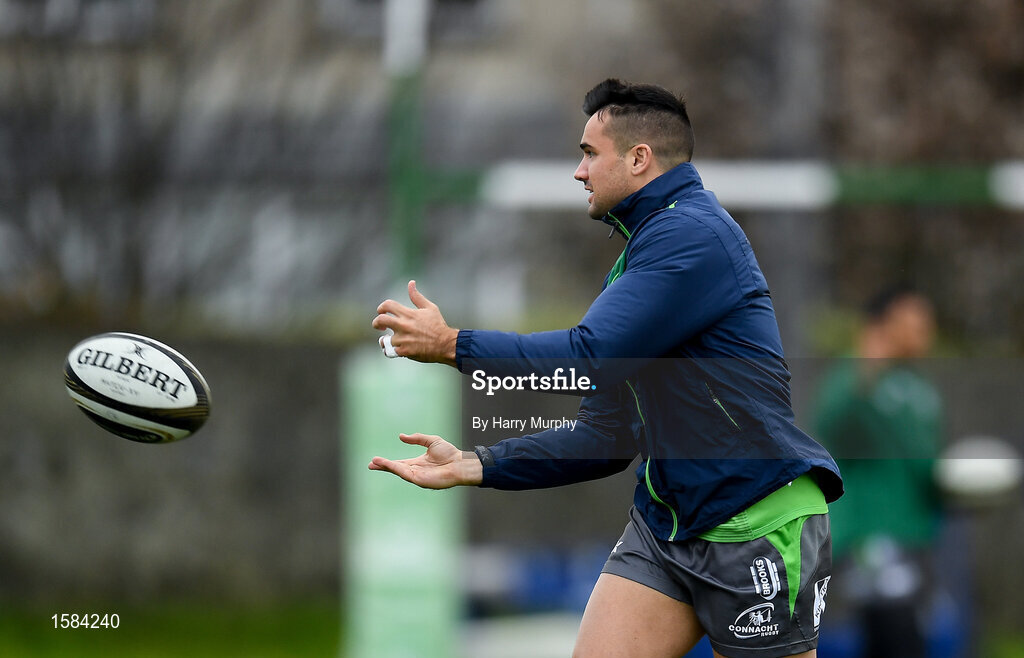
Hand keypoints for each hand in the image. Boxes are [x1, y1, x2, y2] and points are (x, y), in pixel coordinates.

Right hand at [368, 433, 482, 488]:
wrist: (460, 463)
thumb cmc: (450, 454)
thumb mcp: (431, 441)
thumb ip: (417, 438)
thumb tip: (401, 436)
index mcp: (417, 463)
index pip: (399, 463)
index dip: (388, 462)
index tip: (376, 460)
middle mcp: (415, 470)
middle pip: (396, 469)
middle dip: (383, 467)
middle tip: (370, 465)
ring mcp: (417, 476)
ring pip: (398, 471)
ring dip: (386, 467)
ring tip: (375, 463)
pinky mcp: (420, 480)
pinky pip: (405, 474)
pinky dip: (395, 469)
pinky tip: (388, 465)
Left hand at [373, 280, 458, 365]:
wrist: (445, 344)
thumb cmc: (438, 325)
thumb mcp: (429, 308)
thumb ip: (417, 296)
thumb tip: (411, 283)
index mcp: (408, 314)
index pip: (387, 305)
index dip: (381, 307)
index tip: (382, 312)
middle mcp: (403, 325)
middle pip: (380, 320)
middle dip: (376, 323)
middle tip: (379, 326)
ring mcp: (403, 339)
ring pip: (384, 340)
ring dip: (385, 340)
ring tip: (388, 341)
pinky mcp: (404, 351)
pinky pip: (389, 351)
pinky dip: (391, 351)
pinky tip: (395, 349)